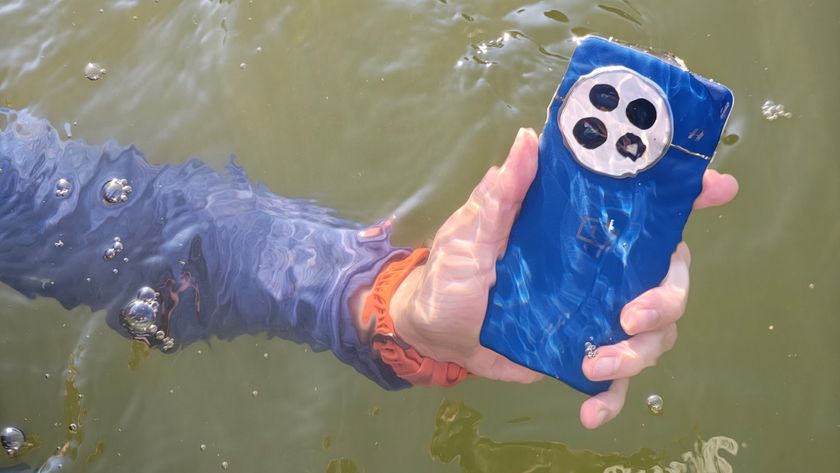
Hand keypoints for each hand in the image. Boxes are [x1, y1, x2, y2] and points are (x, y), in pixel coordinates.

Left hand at [389, 128, 737, 427]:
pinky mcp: (581, 354)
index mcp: (583, 233)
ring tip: (594, 366)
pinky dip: (610, 399)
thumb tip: (528, 141)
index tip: (717, 189)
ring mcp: (594, 314)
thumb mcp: (472, 231)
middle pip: (667, 280)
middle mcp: (600, 271)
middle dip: (666, 300)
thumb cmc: (452, 272)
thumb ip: (501, 193)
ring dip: (636, 354)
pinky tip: (590, 413)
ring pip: (653, 334)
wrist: (432, 329)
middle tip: (629, 317)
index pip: (645, 211)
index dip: (687, 198)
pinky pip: (613, 381)